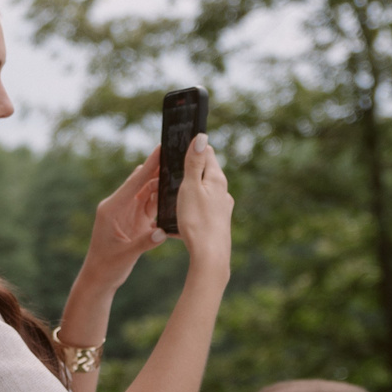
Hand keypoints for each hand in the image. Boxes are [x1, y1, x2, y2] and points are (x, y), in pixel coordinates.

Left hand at [81, 148, 166, 287]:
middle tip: (179, 154)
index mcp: (112, 208)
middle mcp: (120, 207)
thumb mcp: (125, 254)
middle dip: (160, 168)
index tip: (161, 147)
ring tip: (183, 169)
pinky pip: (152, 205)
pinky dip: (164, 199)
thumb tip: (163, 233)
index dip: (149, 165)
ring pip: (149, 192)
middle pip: (143, 182)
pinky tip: (178, 191)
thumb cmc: (106, 266)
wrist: (100, 278)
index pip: (134, 182)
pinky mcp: (136, 221)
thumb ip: (144, 242)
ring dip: (164, 183)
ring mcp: (128, 213)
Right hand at [174, 132, 233, 277]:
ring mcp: (221, 208)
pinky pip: (200, 210)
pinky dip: (189, 210)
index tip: (178, 148)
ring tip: (171, 200)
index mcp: (216, 179)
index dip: (192, 148)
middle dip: (187, 172)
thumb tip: (201, 137)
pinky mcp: (217, 222)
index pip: (207, 153)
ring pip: (201, 193)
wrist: (209, 255)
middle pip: (204, 173)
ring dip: (187, 193)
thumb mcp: (190, 187)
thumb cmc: (197, 220)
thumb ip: (194, 162)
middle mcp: (222, 191)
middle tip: (169, 174)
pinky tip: (178, 221)